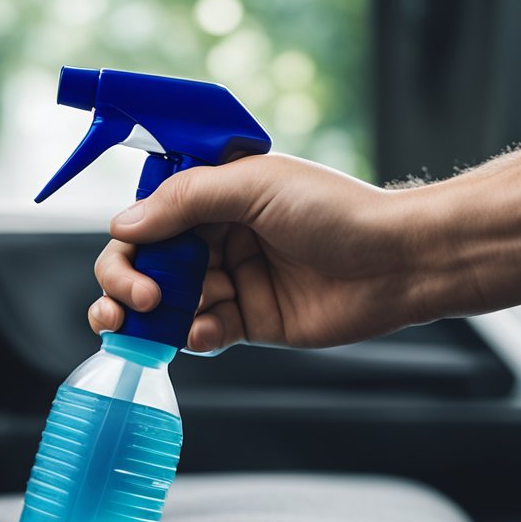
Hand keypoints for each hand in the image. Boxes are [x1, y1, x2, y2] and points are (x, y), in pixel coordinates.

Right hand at [89, 146, 520, 350]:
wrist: (396, 262)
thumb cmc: (335, 211)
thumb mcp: (253, 186)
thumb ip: (185, 201)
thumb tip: (124, 225)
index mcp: (213, 199)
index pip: (147, 221)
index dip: (130, 243)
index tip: (135, 258)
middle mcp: (216, 240)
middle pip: (147, 266)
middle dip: (127, 285)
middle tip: (139, 300)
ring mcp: (231, 282)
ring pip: (168, 304)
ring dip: (152, 317)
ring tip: (151, 323)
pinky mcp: (248, 321)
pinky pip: (202, 332)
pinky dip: (193, 335)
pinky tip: (204, 332)